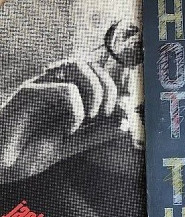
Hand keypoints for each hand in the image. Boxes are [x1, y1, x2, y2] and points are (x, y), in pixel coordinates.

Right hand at [0, 59, 121, 182]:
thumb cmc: (27, 152)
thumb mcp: (72, 143)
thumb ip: (97, 132)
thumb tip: (126, 121)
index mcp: (61, 91)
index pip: (95, 72)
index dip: (111, 89)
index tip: (111, 116)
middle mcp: (49, 84)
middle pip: (89, 63)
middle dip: (107, 88)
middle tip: (102, 116)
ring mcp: (38, 87)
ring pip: (77, 66)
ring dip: (94, 92)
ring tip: (90, 118)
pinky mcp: (27, 95)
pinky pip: (65, 90)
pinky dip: (76, 111)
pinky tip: (69, 129)